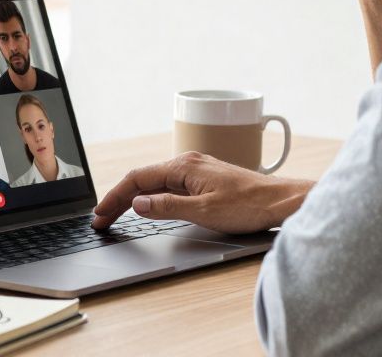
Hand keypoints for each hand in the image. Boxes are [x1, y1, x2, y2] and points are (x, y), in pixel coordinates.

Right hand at [91, 152, 312, 234]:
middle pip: (142, 179)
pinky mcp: (204, 180)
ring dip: (133, 198)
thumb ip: (167, 207)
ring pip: (155, 183)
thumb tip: (138, 203)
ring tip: (116, 215)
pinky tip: (147, 207)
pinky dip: (151, 197)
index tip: (100, 215)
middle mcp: (188, 163)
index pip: (137, 179)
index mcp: (183, 166)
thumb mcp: (203, 211)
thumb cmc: (249, 206)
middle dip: (119, 199)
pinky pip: (169, 186)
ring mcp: (196, 171)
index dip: (114, 198)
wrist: (281, 202)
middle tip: (101, 220)